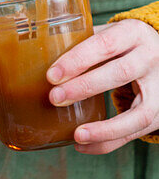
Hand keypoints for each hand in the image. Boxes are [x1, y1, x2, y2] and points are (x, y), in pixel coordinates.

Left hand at [47, 19, 158, 153]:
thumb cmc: (123, 47)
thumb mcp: (109, 36)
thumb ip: (81, 43)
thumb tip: (32, 55)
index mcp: (134, 33)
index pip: (105, 44)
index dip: (78, 60)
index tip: (51, 75)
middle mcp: (151, 58)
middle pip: (119, 74)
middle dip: (84, 88)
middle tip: (54, 98)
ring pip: (136, 113)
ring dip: (104, 128)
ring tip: (76, 135)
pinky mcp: (158, 113)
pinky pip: (134, 132)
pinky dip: (107, 142)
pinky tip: (82, 145)